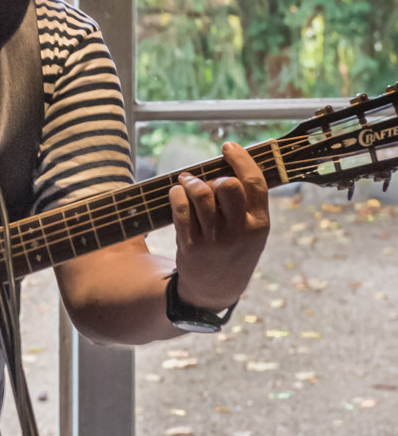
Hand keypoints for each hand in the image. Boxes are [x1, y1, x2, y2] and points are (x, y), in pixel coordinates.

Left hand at [168, 142, 269, 311]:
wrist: (215, 289)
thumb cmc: (233, 249)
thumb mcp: (250, 229)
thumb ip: (245, 201)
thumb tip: (232, 159)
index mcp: (260, 224)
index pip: (254, 182)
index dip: (241, 159)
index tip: (228, 146)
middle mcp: (239, 232)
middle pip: (227, 185)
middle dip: (214, 176)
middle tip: (207, 181)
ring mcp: (214, 240)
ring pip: (200, 193)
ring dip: (190, 182)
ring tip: (187, 183)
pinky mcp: (191, 245)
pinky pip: (180, 208)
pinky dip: (176, 194)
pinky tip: (177, 194)